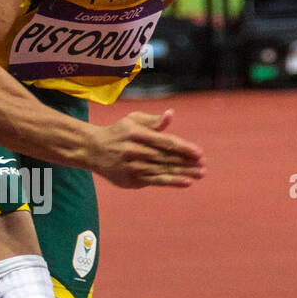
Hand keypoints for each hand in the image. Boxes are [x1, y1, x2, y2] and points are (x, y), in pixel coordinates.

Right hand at [89, 109, 204, 188]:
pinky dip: (171, 182)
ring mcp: (132, 167)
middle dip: (187, 163)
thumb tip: (171, 115)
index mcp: (137, 134)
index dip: (184, 148)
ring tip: (199, 175)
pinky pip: (155, 181)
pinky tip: (185, 182)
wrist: (92, 150)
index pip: (166, 142)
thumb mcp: (133, 120)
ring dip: (183, 173)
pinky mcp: (131, 179)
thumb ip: (153, 121)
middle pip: (167, 158)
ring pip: (163, 171)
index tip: (200, 153)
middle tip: (204, 166)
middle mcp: (135, 151)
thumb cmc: (118, 132)